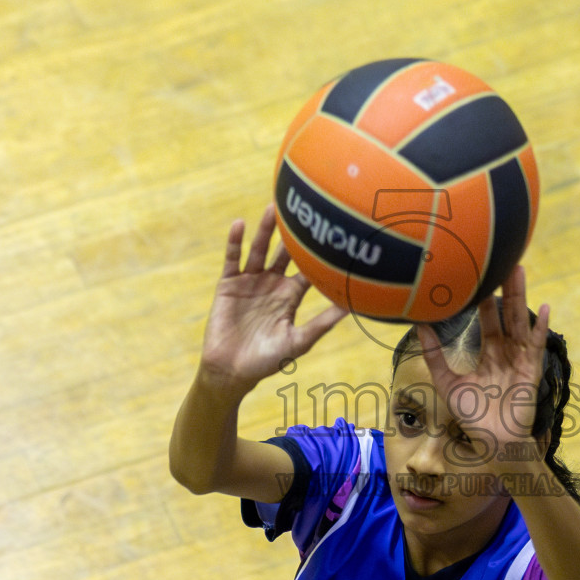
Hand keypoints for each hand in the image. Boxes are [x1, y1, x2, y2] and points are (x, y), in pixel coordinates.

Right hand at [201, 204, 346, 390]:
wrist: (232, 370)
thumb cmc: (267, 361)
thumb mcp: (298, 342)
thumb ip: (322, 324)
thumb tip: (350, 308)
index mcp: (290, 296)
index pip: (307, 269)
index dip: (318, 254)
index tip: (333, 235)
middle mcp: (271, 284)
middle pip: (284, 253)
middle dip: (293, 234)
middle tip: (305, 211)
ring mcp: (250, 282)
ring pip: (259, 250)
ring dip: (265, 230)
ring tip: (273, 208)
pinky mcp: (229, 284)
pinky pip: (232, 259)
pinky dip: (235, 242)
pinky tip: (239, 224)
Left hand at [415, 266, 548, 465]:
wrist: (492, 442)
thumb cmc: (472, 415)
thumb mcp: (447, 382)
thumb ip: (435, 355)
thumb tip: (419, 327)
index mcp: (490, 352)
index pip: (487, 319)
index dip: (482, 298)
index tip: (476, 276)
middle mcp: (507, 351)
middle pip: (506, 313)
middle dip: (504, 288)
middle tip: (501, 260)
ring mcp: (521, 358)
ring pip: (520, 321)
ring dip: (521, 296)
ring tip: (518, 271)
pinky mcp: (532, 370)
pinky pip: (538, 345)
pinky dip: (541, 328)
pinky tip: (545, 309)